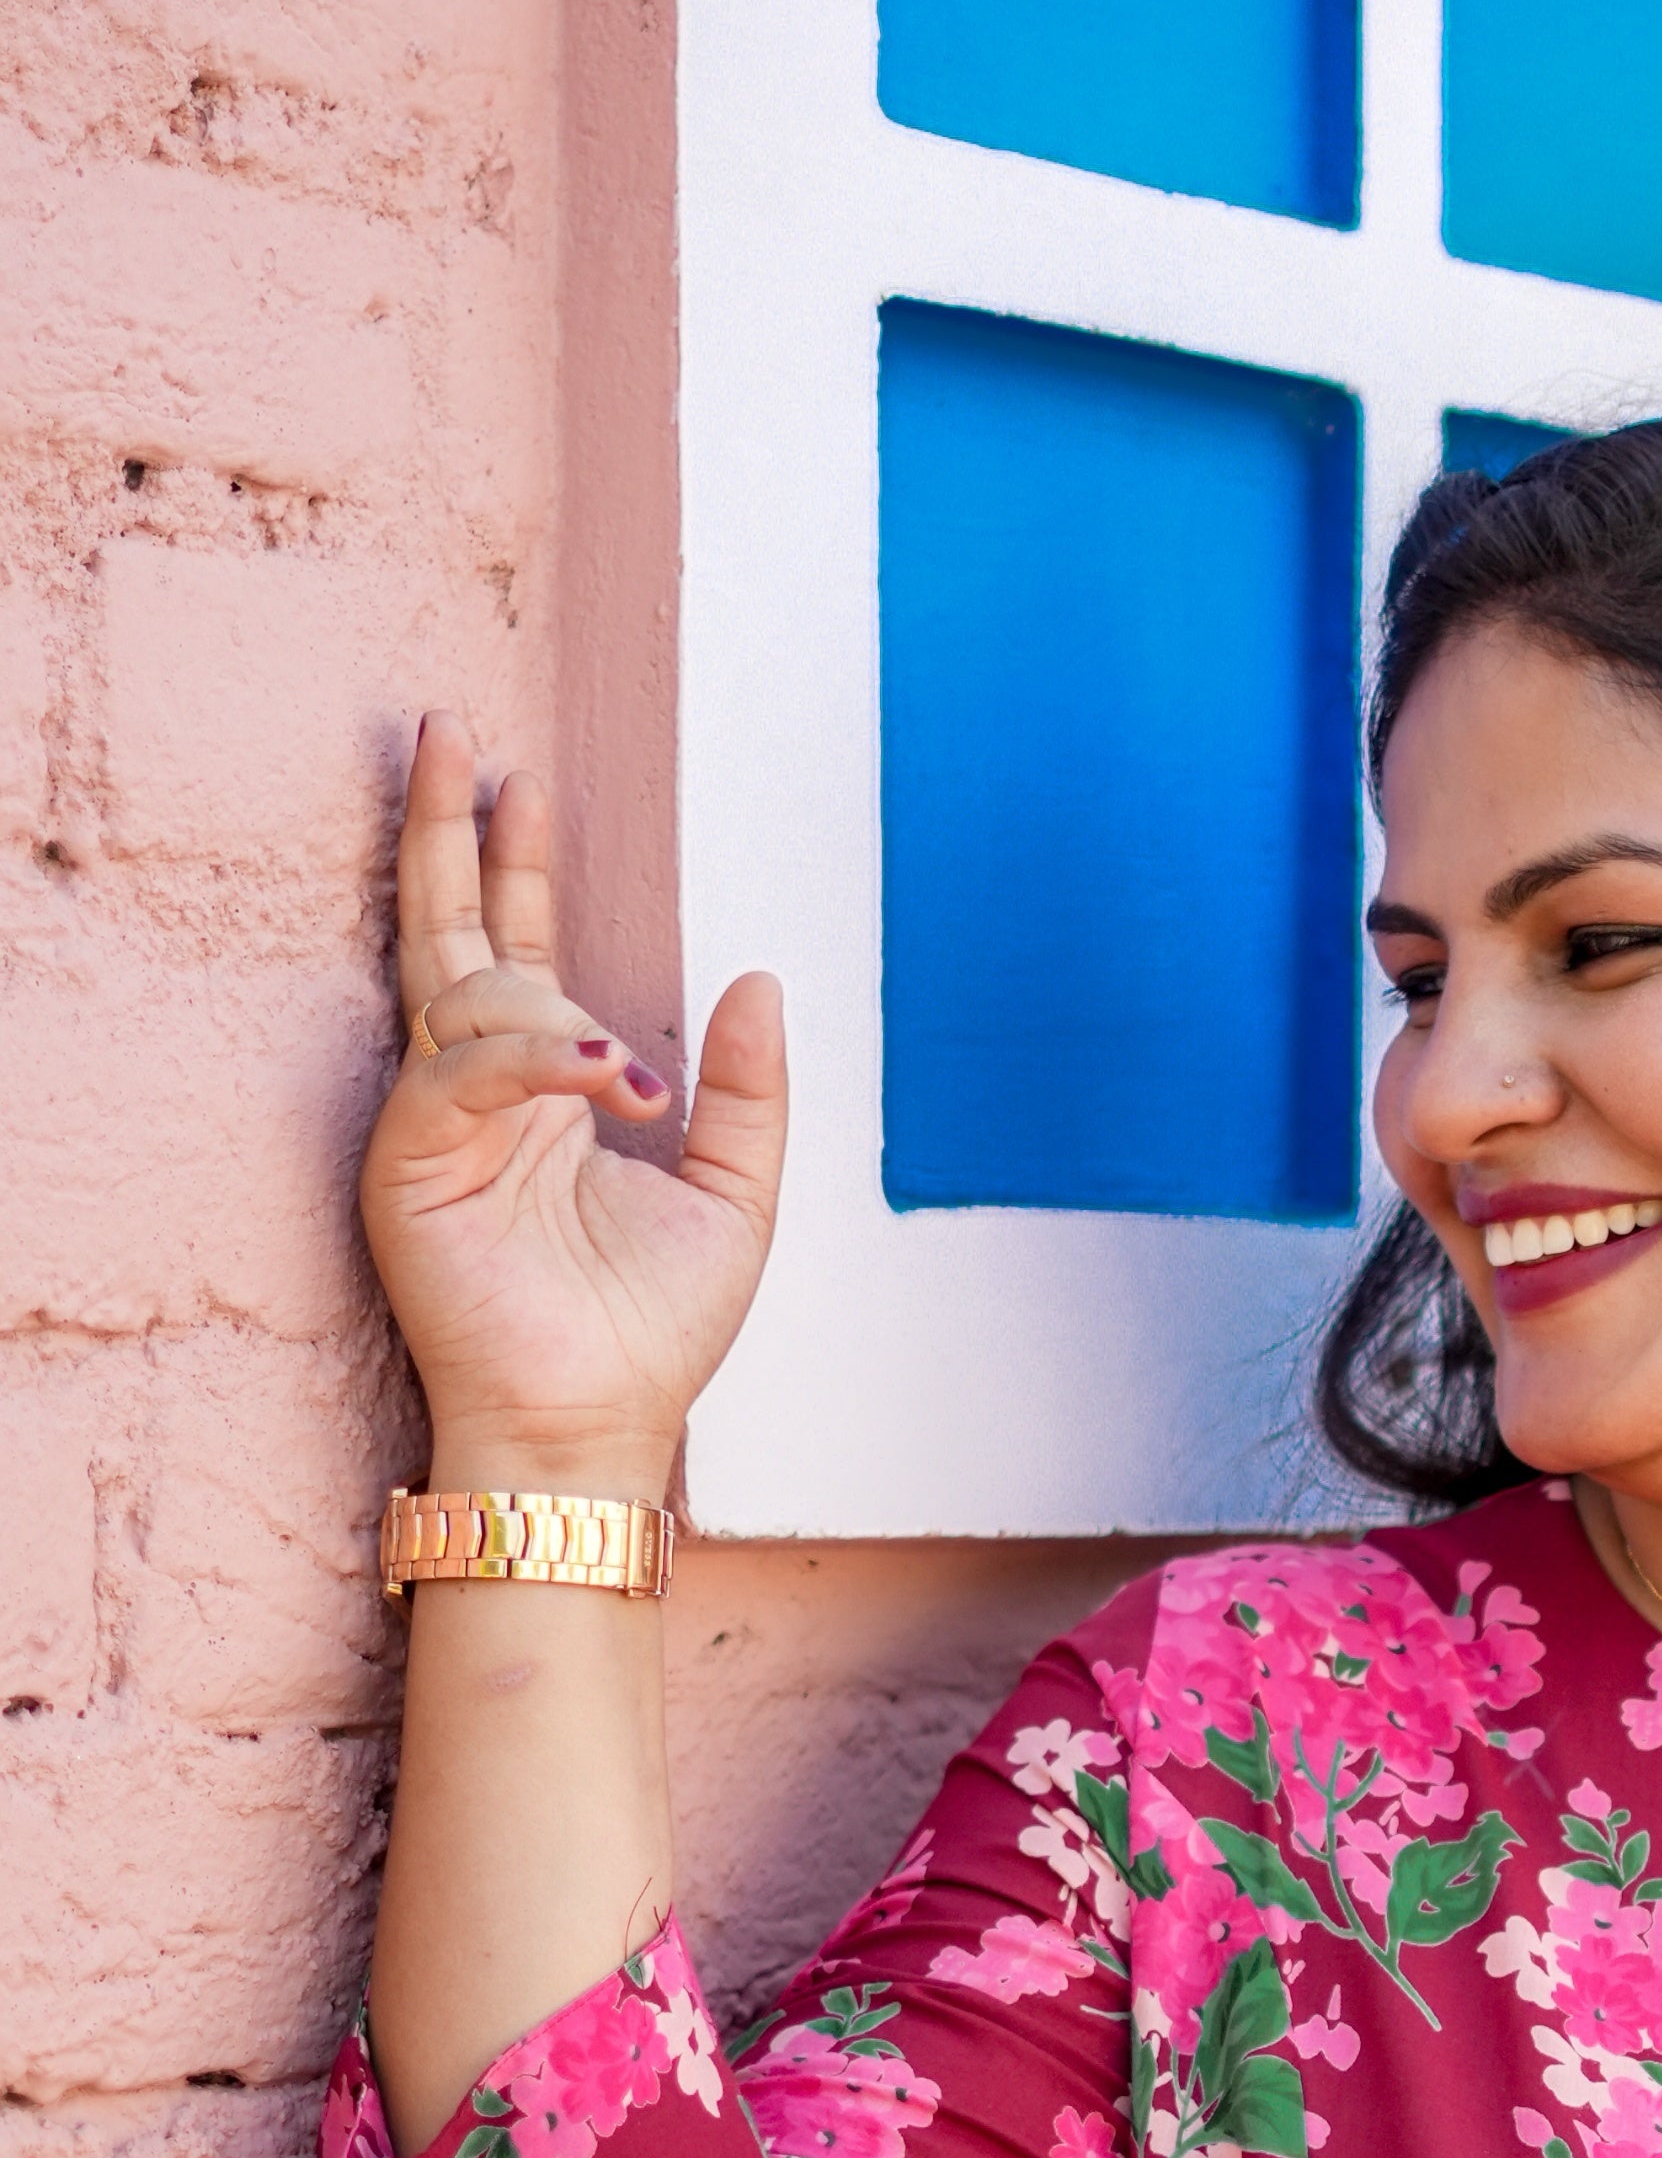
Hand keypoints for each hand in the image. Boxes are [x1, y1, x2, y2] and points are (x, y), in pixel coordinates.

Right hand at [360, 711, 785, 1484]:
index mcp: (542, 1093)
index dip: (510, 862)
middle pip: (448, 933)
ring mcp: (434, 1128)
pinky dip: (534, 1063)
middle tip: (444, 730)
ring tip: (624, 1072)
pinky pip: (460, 1075)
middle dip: (444, 835)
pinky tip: (610, 1078)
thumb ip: (747, 1091)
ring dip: (543, 1002)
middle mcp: (477, 1095)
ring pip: (462, 996)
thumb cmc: (650, 1331)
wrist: (600, 1427)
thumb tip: (758, 978)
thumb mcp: (733, 1195)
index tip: (513, 778)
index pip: (517, 950)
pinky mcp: (408, 1168)